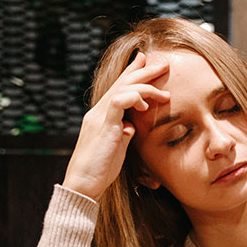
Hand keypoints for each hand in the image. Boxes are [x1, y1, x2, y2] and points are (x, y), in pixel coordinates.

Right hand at [63, 52, 169, 198]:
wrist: (82, 185)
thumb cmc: (99, 170)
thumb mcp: (116, 148)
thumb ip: (123, 134)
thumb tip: (132, 126)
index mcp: (101, 116)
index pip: (118, 88)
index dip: (131, 73)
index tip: (145, 61)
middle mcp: (98, 112)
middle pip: (121, 83)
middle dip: (143, 71)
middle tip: (163, 63)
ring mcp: (99, 117)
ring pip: (122, 88)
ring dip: (145, 86)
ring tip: (164, 93)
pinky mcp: (103, 126)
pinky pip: (118, 101)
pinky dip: (134, 98)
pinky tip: (145, 105)